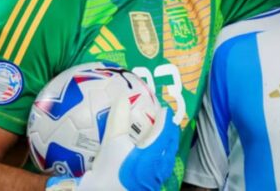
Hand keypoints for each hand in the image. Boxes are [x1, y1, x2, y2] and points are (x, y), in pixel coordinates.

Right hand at [47, 102, 178, 190]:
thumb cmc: (109, 172)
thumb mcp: (112, 142)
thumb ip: (118, 118)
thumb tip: (123, 97)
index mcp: (156, 153)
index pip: (167, 131)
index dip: (166, 119)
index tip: (164, 109)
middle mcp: (161, 166)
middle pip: (170, 144)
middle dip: (168, 130)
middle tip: (162, 119)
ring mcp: (156, 178)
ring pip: (167, 156)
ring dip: (164, 143)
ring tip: (156, 135)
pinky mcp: (150, 185)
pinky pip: (160, 165)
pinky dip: (158, 154)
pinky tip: (146, 154)